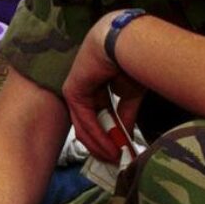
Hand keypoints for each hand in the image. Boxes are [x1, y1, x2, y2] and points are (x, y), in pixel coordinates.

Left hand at [61, 12, 144, 162]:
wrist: (125, 42)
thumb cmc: (132, 60)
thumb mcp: (129, 95)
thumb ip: (124, 115)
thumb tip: (124, 138)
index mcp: (96, 85)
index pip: (98, 116)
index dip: (108, 136)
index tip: (119, 153)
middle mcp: (83, 88)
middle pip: (88, 124)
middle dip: (101, 144)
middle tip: (114, 161)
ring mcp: (75, 90)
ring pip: (84, 125)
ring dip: (100, 144)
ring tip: (114, 159)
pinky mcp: (72, 92)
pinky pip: (84, 120)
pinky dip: (97, 137)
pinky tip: (109, 149)